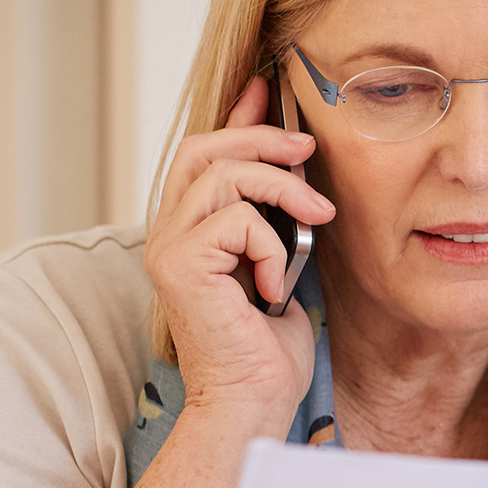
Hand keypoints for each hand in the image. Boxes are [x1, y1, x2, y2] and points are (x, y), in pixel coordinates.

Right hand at [144, 76, 335, 434]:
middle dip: (262, 139)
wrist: (255, 401)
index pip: (204, 153)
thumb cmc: (269, 347)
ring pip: (224, 177)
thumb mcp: (282, 264)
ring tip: (319, 219)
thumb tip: (297, 170)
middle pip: (205, 150)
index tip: (267, 86)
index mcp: (189, 229)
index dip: (236, 116)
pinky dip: (272, 246)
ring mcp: (167, 248)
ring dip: (283, 191)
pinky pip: (236, 222)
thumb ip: (275, 221)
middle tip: (309, 151)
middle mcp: (167, 233)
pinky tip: (276, 284)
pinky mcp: (179, 266)